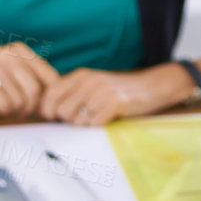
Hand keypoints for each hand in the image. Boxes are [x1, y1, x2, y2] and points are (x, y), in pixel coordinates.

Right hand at [0, 42, 59, 116]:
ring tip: (8, 107)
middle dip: (30, 107)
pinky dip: (5, 111)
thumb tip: (52, 104)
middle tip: (21, 110)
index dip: (50, 96)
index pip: (50, 77)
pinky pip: (7, 105)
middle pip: (36, 92)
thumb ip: (30, 78)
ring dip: (16, 111)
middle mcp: (12, 56)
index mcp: (21, 51)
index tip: (44, 107)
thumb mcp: (9, 67)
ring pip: (21, 101)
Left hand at [39, 64, 193, 126]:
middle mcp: (89, 81)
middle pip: (61, 111)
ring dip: (85, 124)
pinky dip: (99, 125)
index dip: (48, 109)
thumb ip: (73, 92)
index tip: (53, 116)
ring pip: (77, 120)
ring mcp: (102, 92)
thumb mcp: (94, 84)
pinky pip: (95, 123)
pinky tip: (108, 118)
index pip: (50, 94)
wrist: (153, 86)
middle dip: (68, 120)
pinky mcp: (115, 103)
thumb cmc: (120, 90)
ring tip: (97, 116)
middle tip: (82, 118)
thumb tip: (48, 110)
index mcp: (81, 75)